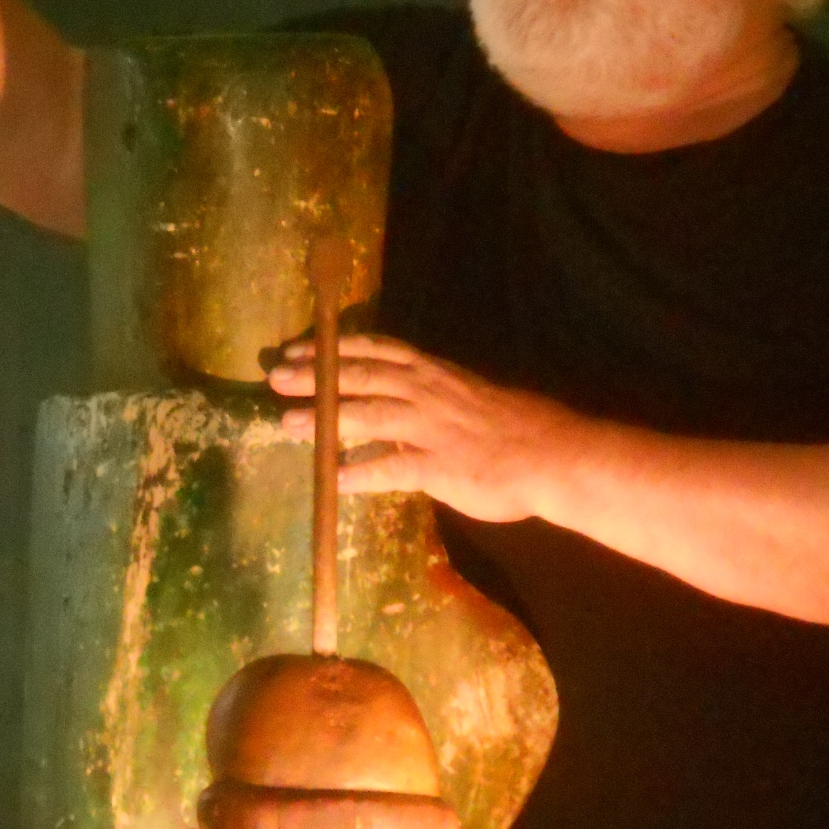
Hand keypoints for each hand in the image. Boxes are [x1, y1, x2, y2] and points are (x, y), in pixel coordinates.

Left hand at [267, 334, 584, 522]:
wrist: (551, 455)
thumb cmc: (513, 427)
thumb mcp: (466, 398)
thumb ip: (428, 399)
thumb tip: (395, 404)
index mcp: (433, 373)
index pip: (375, 350)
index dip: (332, 348)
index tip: (297, 348)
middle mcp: (426, 393)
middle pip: (361, 376)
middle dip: (316, 376)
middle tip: (276, 378)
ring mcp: (430, 429)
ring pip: (369, 415)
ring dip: (326, 419)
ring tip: (288, 424)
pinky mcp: (438, 466)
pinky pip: (391, 469)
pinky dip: (359, 473)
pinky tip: (332, 480)